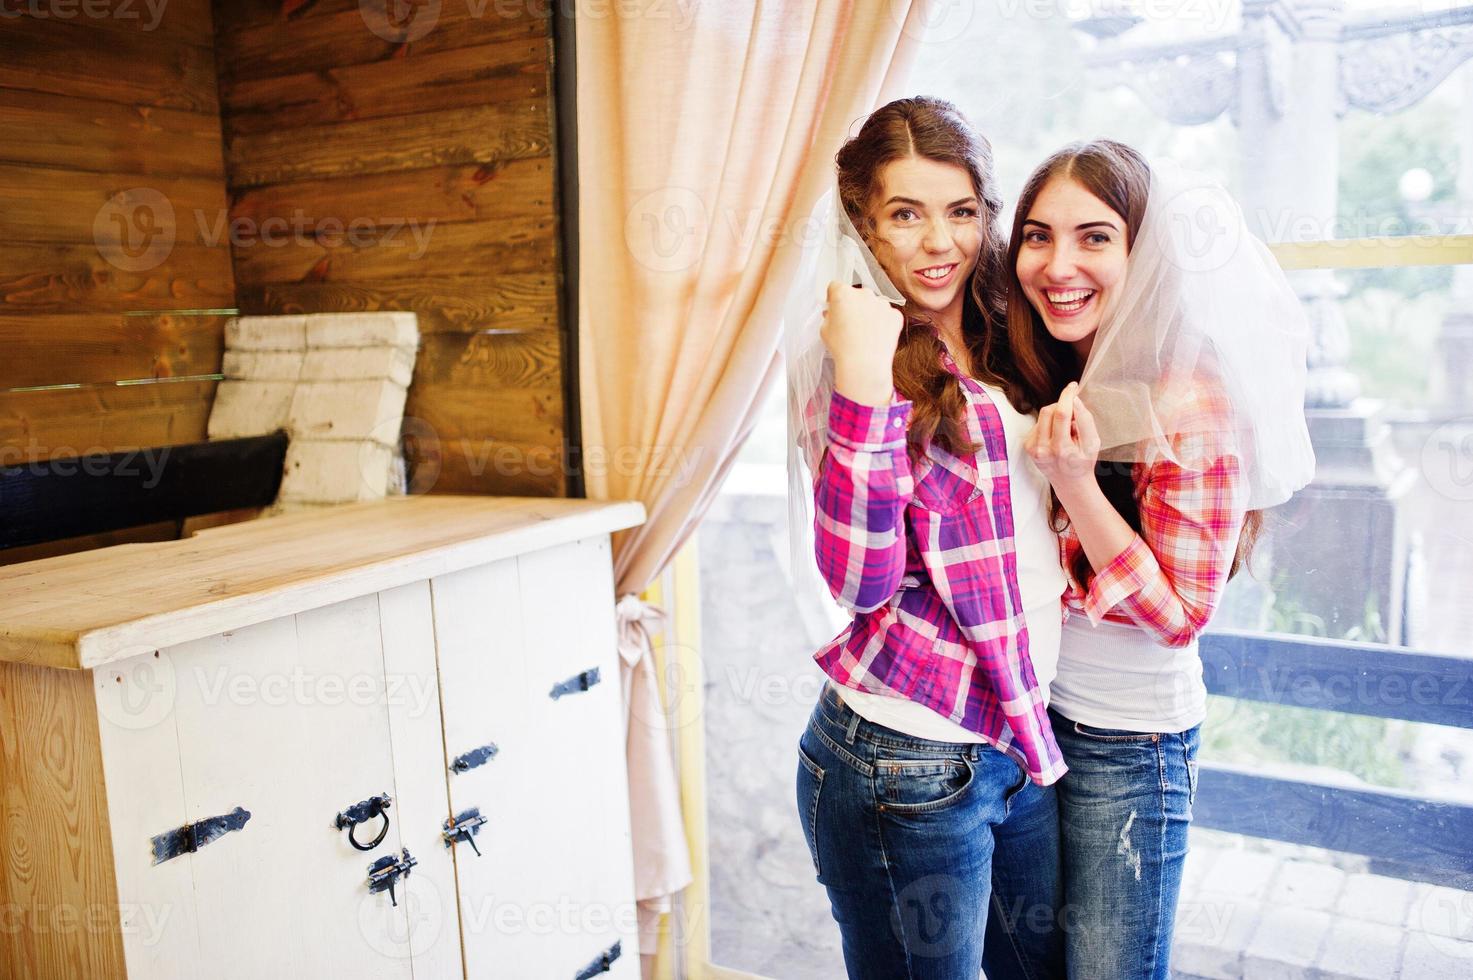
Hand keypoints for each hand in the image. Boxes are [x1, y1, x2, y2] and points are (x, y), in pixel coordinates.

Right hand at [821, 281, 902, 405]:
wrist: (864, 365)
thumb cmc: (842, 348)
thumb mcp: (824, 329)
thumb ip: (829, 316)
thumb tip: (834, 313)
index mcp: (843, 293)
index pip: (836, 287)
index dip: (833, 297)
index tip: (834, 307)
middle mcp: (864, 293)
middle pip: (857, 294)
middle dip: (853, 305)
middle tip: (849, 324)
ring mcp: (882, 303)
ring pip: (874, 305)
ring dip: (869, 314)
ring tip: (864, 335)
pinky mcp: (895, 315)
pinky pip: (888, 316)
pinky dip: (883, 324)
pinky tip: (876, 337)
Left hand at [1024, 382, 1100, 489]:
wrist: (1070, 483)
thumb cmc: (1084, 462)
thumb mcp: (1093, 443)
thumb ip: (1085, 420)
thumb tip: (1074, 400)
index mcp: (1061, 449)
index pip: (1062, 414)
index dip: (1067, 396)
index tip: (1073, 386)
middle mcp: (1043, 449)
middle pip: (1049, 411)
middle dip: (1062, 406)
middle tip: (1074, 414)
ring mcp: (1032, 449)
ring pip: (1042, 415)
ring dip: (1056, 415)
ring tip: (1066, 430)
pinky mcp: (1027, 447)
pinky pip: (1038, 424)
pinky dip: (1049, 424)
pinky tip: (1057, 435)